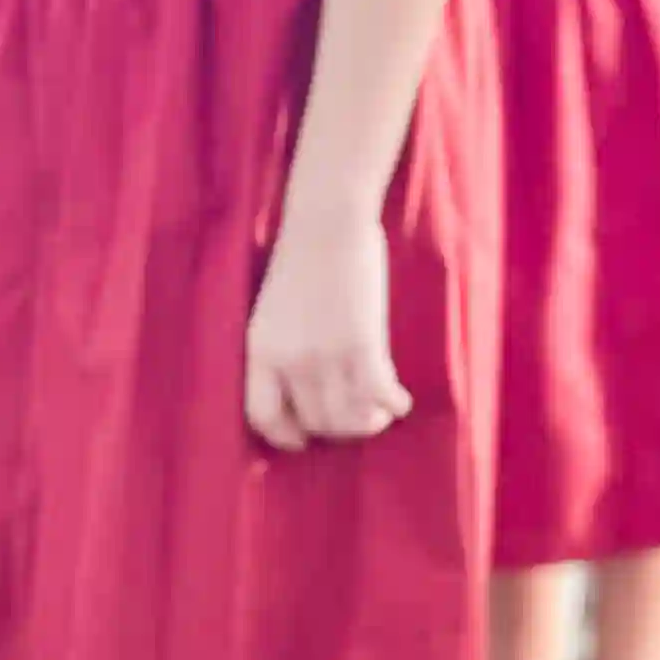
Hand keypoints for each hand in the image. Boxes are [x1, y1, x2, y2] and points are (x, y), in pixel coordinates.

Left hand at [244, 205, 409, 450]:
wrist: (327, 220)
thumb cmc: (302, 255)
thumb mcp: (273, 310)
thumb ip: (282, 348)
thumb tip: (302, 385)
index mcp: (259, 350)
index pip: (262, 416)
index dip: (285, 436)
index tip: (303, 439)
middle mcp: (288, 361)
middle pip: (314, 422)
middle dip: (336, 428)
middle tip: (355, 419)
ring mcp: (325, 356)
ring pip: (348, 419)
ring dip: (368, 422)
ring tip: (380, 413)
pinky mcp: (361, 345)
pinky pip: (378, 396)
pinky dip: (392, 404)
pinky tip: (400, 401)